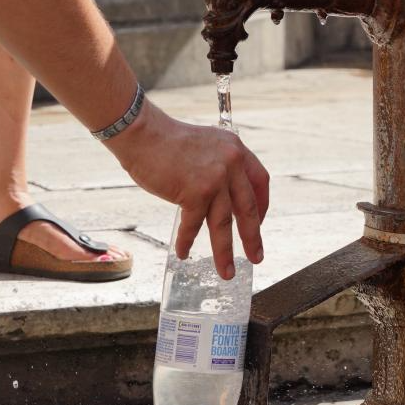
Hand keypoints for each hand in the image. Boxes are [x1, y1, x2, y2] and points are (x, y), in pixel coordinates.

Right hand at [106, 100, 269, 278]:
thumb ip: (221, 166)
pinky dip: (186, 240)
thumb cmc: (167, 140)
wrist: (142, 132)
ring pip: (223, 223)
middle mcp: (231, 164)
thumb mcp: (207, 145)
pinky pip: (193, 225)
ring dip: (224, 251)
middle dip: (252, 237)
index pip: (260, 182)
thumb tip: (225, 197)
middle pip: (248, 209)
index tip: (258, 222)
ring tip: (227, 272)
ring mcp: (215, 179)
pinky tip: (183, 252)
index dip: (262, 205)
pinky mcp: (195, 192)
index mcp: (237, 150)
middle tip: (256, 257)